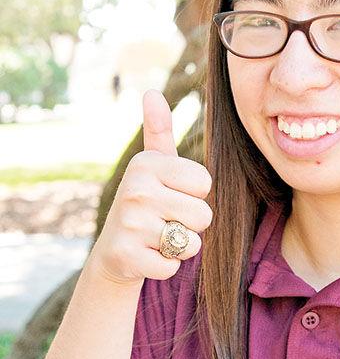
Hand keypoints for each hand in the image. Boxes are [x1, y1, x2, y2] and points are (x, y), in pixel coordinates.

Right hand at [89, 89, 212, 284]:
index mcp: (146, 163)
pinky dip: (165, 267)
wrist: (115, 251)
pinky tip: (147, 256)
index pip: (205, 183)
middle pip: (203, 215)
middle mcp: (135, 189)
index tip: (171, 194)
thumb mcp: (153, 165)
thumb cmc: (146, 203)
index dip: (194, 194)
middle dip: (190, 224)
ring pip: (191, 243)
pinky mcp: (127, 255)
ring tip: (157, 237)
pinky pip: (173, 266)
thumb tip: (151, 91)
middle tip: (165, 220)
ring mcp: (129, 223)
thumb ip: (159, 130)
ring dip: (180, 246)